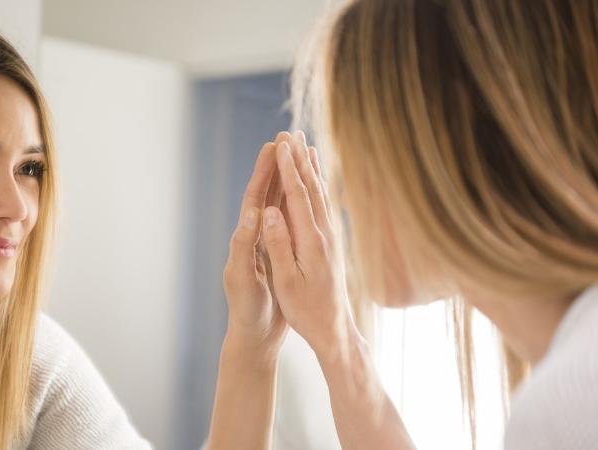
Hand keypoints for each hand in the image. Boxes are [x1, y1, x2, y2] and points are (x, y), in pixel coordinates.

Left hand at [222, 132, 292, 357]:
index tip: (273, 145)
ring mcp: (267, 244)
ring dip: (288, 179)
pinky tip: (309, 195)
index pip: (254, 197)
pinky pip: (290, 221)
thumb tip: (251, 214)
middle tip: (287, 137)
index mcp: (245, 239)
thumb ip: (245, 247)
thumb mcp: (243, 280)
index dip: (263, 171)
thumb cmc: (247, 311)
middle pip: (265, 193)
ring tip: (299, 155)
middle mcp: (254, 236)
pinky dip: (298, 204)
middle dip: (276, 165)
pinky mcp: (278, 254)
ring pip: (279, 204)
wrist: (255, 335)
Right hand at [261, 131, 358, 360]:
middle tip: (291, 133)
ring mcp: (331, 238)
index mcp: (311, 242)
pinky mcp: (332, 244)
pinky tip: (317, 181)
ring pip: (321, 195)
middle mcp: (324, 235)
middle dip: (300, 159)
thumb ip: (278, 245)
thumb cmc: (306, 310)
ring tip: (306, 146)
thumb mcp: (286, 281)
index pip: (297, 196)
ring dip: (312, 169)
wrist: (335, 329)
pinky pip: (324, 207)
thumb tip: (269, 212)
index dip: (288, 168)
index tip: (281, 144)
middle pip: (312, 188)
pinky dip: (319, 187)